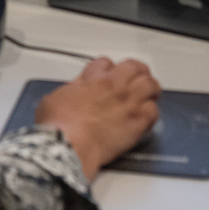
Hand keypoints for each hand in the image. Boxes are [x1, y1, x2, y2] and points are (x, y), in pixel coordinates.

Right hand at [34, 57, 161, 179]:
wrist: (68, 146)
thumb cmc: (58, 126)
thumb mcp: (54, 98)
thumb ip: (68, 91)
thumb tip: (71, 92)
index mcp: (93, 78)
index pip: (107, 63)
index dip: (108, 69)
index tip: (108, 76)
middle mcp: (114, 86)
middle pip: (135, 68)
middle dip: (137, 72)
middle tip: (138, 78)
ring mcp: (128, 103)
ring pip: (150, 85)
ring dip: (150, 89)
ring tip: (149, 94)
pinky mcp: (137, 123)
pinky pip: (153, 112)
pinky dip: (152, 113)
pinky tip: (147, 118)